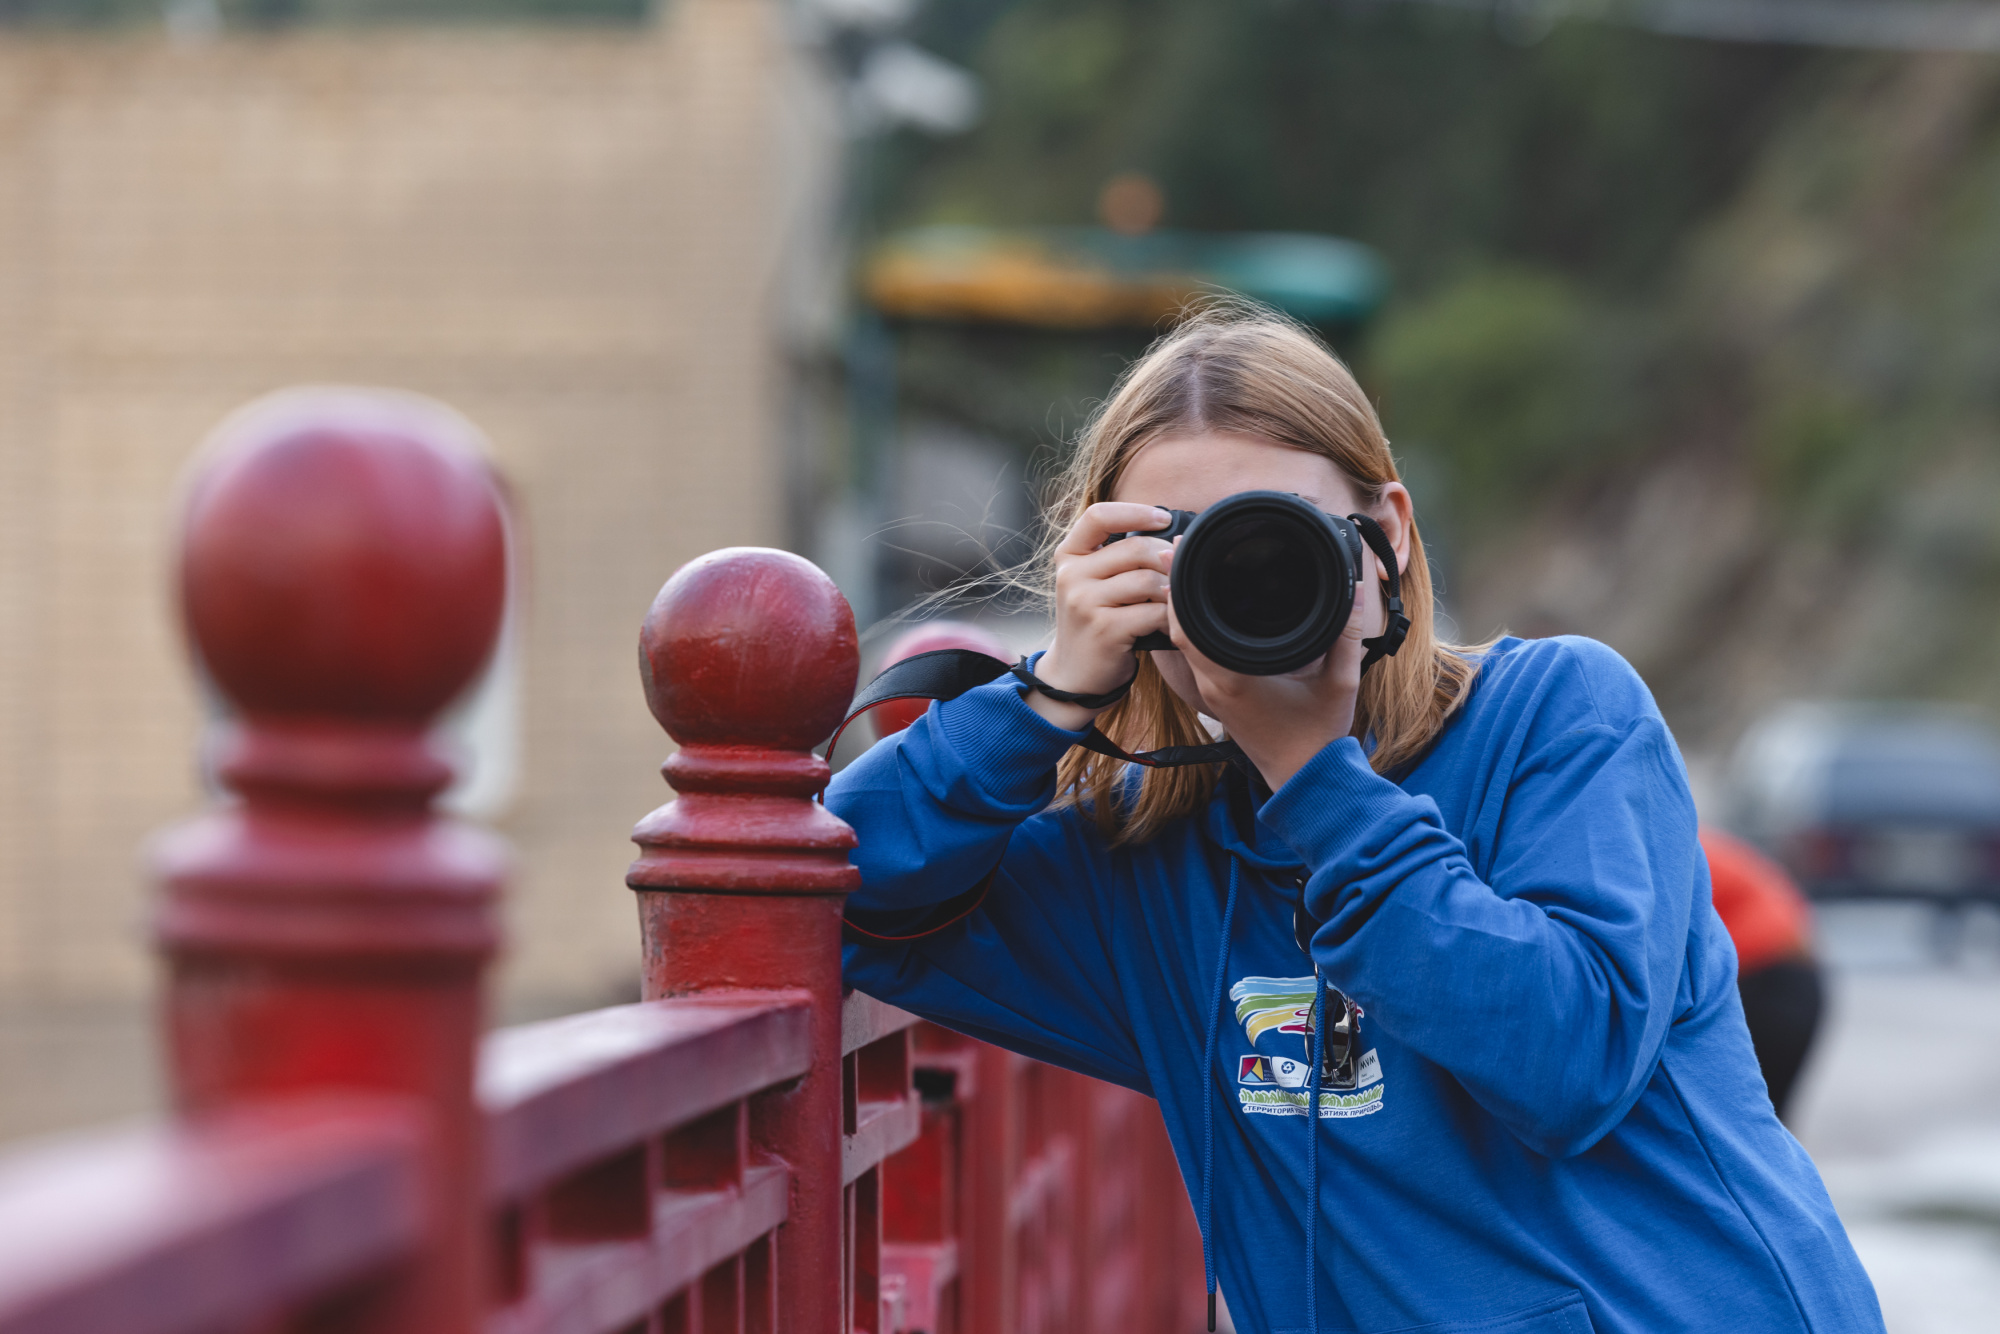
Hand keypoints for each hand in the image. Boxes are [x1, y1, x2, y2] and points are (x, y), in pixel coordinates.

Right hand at [1026, 502, 1175, 730]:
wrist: (1075, 675)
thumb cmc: (1095, 622)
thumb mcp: (1093, 583)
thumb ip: (1117, 557)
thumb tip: (1172, 537)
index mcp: (1068, 556)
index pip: (1099, 516)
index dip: (1135, 512)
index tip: (1163, 518)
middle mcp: (1071, 575)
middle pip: (1135, 549)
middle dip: (1166, 560)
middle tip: (1178, 575)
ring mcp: (1084, 603)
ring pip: (1148, 580)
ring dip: (1170, 592)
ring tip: (1173, 602)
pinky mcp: (1104, 629)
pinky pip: (1153, 612)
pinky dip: (1169, 618)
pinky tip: (1169, 625)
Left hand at [1165, 539, 1387, 788]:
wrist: (1306, 778)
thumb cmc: (1319, 735)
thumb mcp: (1341, 681)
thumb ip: (1347, 634)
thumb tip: (1354, 588)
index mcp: (1234, 679)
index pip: (1186, 627)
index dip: (1179, 589)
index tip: (1183, 556)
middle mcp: (1215, 685)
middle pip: (1176, 630)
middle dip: (1175, 590)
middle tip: (1181, 553)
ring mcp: (1212, 693)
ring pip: (1181, 643)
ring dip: (1181, 609)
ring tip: (1188, 571)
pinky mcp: (1218, 697)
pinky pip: (1194, 656)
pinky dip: (1193, 630)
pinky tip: (1205, 607)